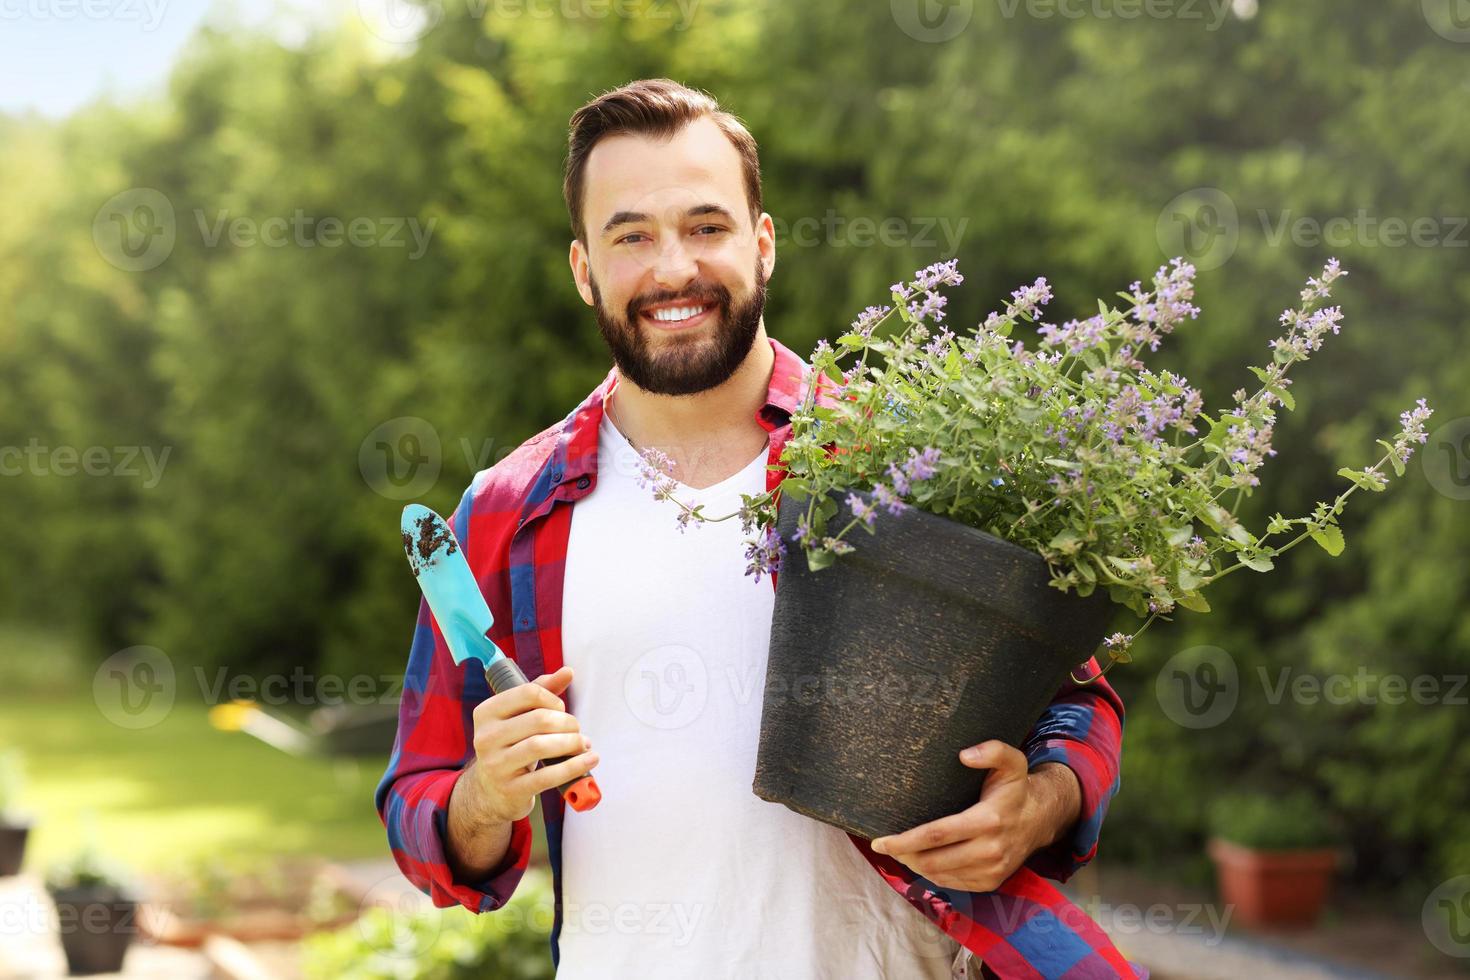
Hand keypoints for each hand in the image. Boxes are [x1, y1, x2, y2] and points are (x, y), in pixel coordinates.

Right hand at [464, 665, 599, 824]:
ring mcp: (496, 765)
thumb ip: (541, 692)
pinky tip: (588, 760)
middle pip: (539, 719)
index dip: (553, 699)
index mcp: (487, 712)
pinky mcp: (511, 789)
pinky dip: (574, 767)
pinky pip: (548, 776)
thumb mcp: (519, 717)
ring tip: (583, 744)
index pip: (528, 693)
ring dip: (572, 743)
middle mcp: (486, 737)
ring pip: (541, 746)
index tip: (561, 709)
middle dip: (567, 722)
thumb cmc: (510, 745)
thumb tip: (568, 671)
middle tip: (577, 729)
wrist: (491, 790)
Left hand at [867, 741, 1078, 892]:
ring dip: (914, 865)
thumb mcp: (1012, 761)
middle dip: (903, 855)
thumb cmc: (1015, 788)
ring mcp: (991, 870)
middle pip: (932, 860)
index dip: (904, 840)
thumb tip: (964, 755)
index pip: (936, 835)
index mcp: (989, 820)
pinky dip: (932, 874)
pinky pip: (952, 883)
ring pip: (939, 875)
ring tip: (900, 851)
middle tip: (884, 846)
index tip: (880, 840)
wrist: (1040, 818)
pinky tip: (923, 860)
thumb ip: (992, 750)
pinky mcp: (991, 882)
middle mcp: (990, 850)